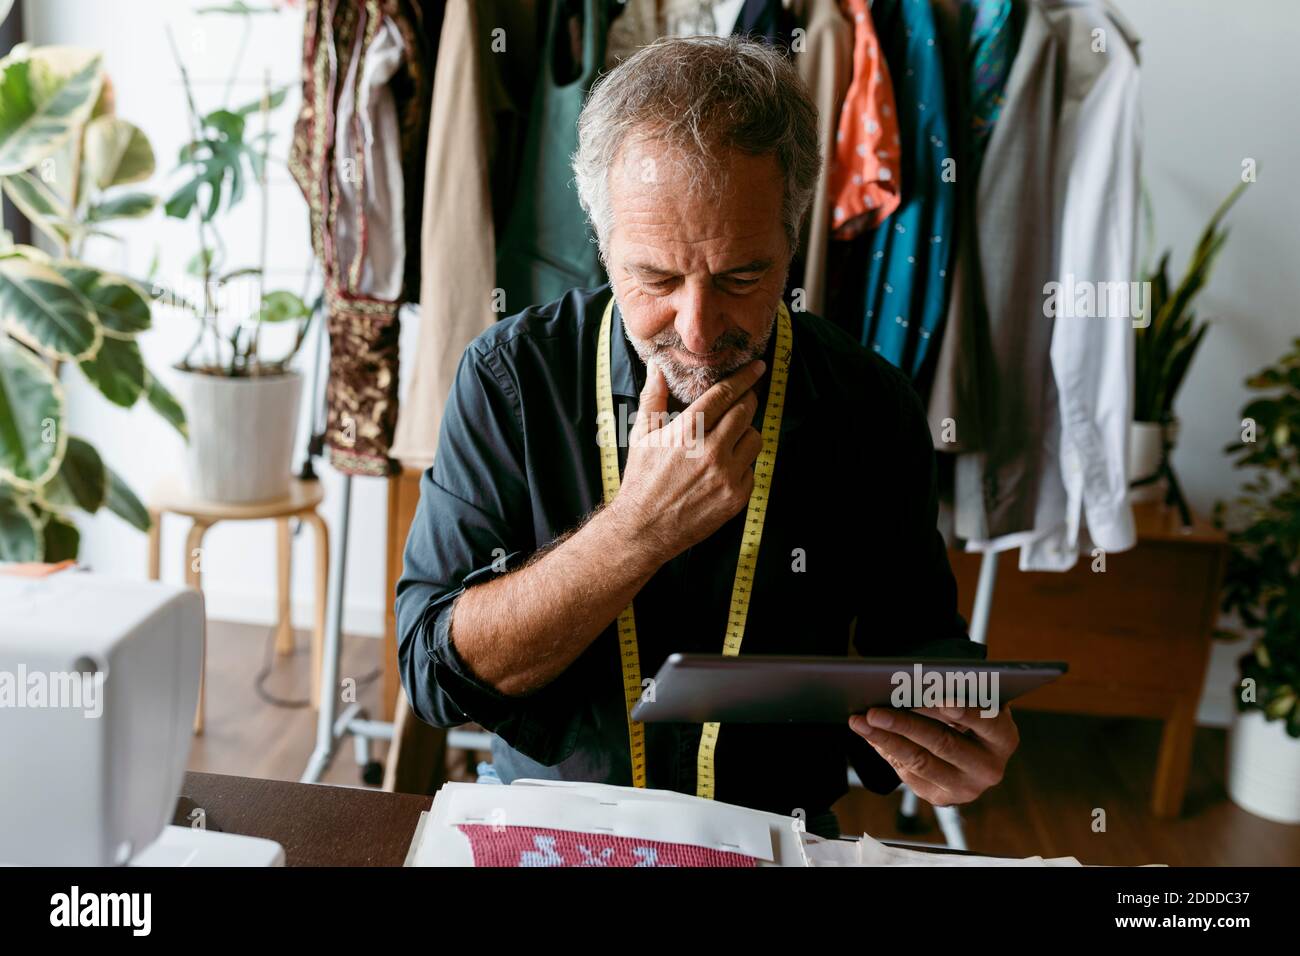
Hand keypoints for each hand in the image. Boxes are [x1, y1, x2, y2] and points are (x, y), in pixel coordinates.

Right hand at [610, 358, 765, 559]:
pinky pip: (752, 469)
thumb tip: (656, 368)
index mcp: (688, 432)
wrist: (644, 528)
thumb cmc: (642, 481)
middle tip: (743, 401)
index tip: (757, 368)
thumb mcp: (641, 436)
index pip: (725, 394)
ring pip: (755, 439)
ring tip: (729, 439)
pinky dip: (743, 464)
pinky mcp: (736, 497)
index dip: (744, 378)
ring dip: (746, 433)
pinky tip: (724, 468)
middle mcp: (711, 451)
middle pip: (746, 411)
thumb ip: (653, 399)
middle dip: (747, 401)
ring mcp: (727, 475)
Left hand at [848, 705, 1019, 805]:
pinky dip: (885, 750)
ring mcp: (965, 788)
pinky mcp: (941, 797)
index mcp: (1004, 738)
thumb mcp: (973, 700)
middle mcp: (989, 768)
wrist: (972, 750)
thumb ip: (956, 692)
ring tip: (860, 721)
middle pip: (943, 743)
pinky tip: (869, 734)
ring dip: (885, 740)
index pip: (986, 723)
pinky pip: (908, 774)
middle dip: (905, 724)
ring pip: (919, 762)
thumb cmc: (968, 711)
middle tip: (875, 711)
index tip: (943, 700)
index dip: (966, 712)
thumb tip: (913, 682)